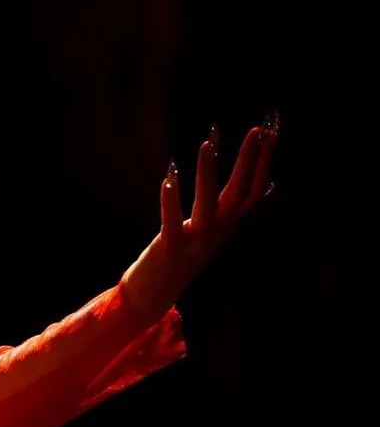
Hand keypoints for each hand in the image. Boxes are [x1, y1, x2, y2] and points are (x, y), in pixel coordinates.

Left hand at [120, 114, 277, 318]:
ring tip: (207, 144)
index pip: (253, 189)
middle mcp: (217, 231)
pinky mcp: (170, 249)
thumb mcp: (213, 230)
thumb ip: (232, 210)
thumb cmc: (183, 256)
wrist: (155, 295)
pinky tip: (168, 177)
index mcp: (227, 224)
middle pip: (239, 192)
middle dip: (249, 161)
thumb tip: (263, 188)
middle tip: (259, 130)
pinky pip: (172, 222)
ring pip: (207, 205)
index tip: (271, 131)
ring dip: (207, 174)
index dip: (264, 162)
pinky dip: (171, 201)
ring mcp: (195, 241)